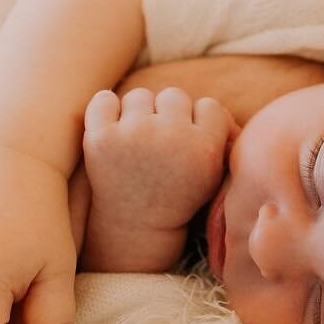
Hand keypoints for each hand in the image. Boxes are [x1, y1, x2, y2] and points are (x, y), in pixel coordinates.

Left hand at [79, 87, 233, 271]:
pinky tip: (113, 130)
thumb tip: (216, 109)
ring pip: (140, 96)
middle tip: (161, 142)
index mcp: (204, 147)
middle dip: (169, 114)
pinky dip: (106, 109)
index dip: (199, 121)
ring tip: (137, 141)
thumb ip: (222, 137)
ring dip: (138, 113)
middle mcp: (171, 137)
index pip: (209, 106)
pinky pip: (104, 100)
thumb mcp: (212, 174)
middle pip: (174, 96)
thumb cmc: (177, 196)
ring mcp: (133, 135)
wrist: (134, 228)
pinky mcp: (100, 139)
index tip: (189, 140)